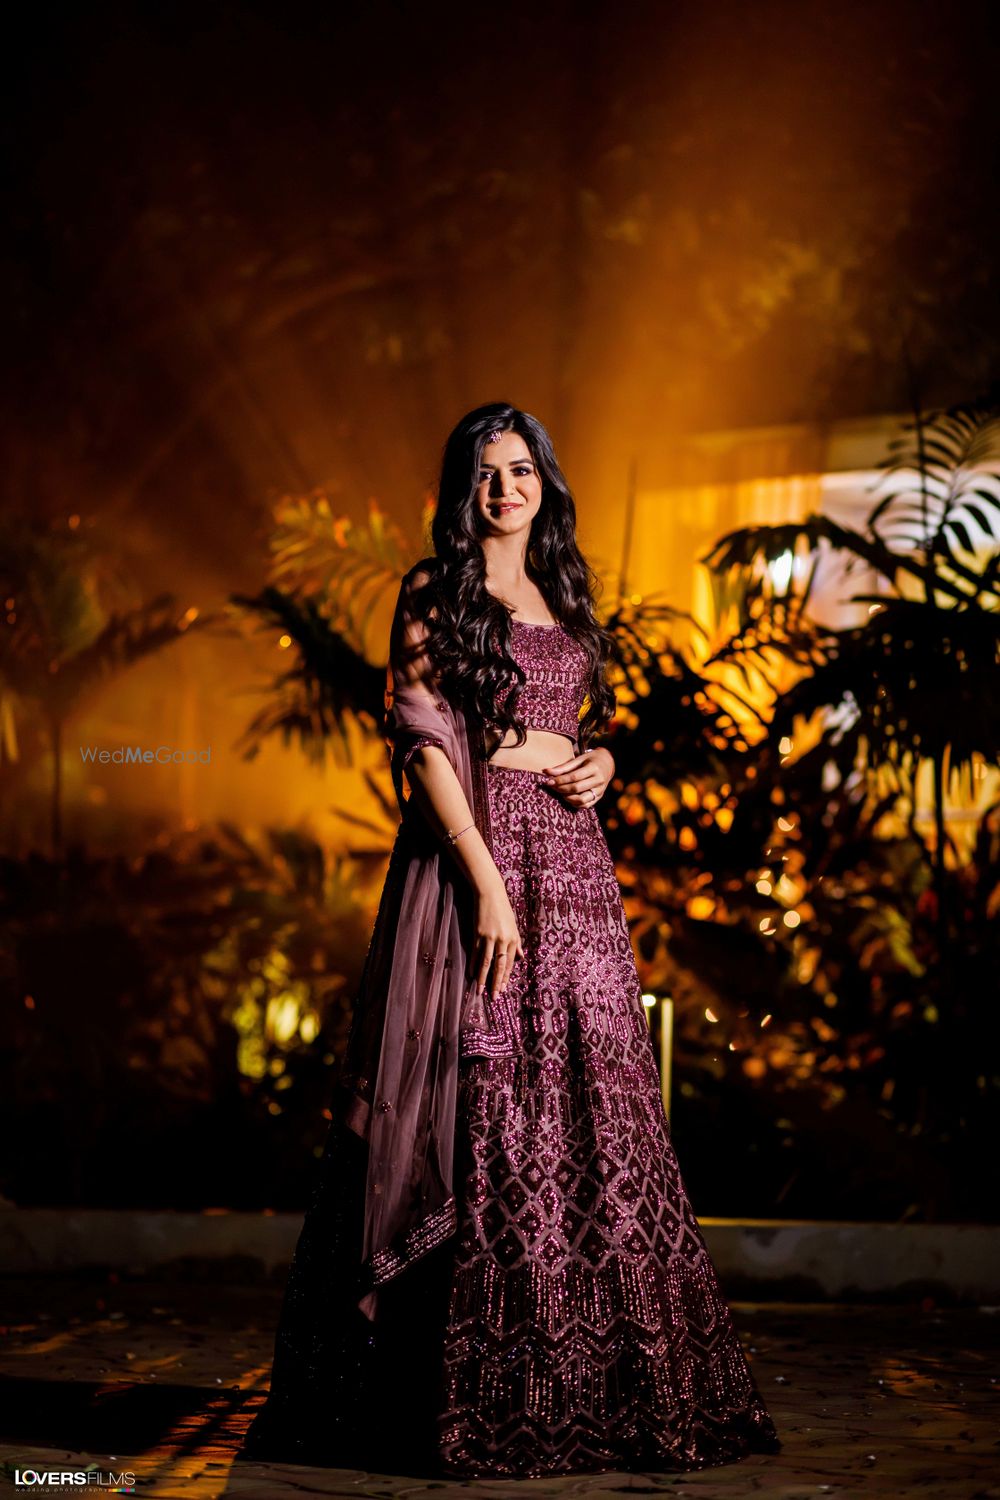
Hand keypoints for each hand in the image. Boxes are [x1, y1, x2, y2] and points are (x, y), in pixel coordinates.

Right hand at [470, 874, 524, 999]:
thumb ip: (517, 943)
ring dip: (482, 978)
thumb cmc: (503, 911)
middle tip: (494, 997)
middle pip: (499, 966)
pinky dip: (473, 964)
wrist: (491, 894)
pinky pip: (475, 952)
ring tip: (479, 990)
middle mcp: (503, 940)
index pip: (510, 964)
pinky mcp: (478, 933)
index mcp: (513, 939)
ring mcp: (490, 937)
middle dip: (496, 983)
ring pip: (486, 962)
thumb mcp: (514, 926)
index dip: (505, 978)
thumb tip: (521, 957)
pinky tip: (471, 973)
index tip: (502, 990)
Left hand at [540, 746, 613, 808]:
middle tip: (551, 787)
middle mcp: (599, 780)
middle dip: (561, 788)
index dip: (560, 780)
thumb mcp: (579, 759)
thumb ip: (563, 767)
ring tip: (559, 792)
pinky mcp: (599, 797)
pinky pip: (585, 805)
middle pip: (577, 788)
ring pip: (581, 800)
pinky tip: (567, 797)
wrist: (608, 764)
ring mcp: (600, 791)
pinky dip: (574, 803)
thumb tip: (546, 772)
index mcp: (594, 768)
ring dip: (567, 798)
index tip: (548, 781)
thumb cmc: (590, 760)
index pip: (574, 777)